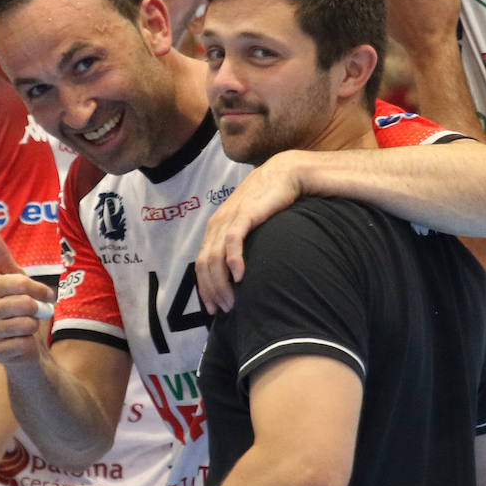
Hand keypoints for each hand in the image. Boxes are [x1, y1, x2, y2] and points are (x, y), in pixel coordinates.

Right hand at [0, 228, 55, 364]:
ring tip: (27, 327)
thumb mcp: (17, 281)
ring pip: (23, 324)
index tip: (46, 295)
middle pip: (23, 303)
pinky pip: (21, 344)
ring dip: (33, 326)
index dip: (37, 289)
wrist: (23, 346)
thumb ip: (1, 257)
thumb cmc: (20, 309)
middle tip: (38, 313)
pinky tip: (22, 343)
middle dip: (37, 309)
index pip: (17, 282)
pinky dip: (28, 343)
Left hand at [195, 151, 304, 313]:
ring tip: (232, 301)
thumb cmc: (269, 204)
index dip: (205, 289)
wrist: (284, 175)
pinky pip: (233, 240)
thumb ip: (241, 245)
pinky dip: (233, 260)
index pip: (201, 265)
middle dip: (212, 291)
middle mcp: (217, 225)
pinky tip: (240, 276)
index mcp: (215, 230)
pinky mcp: (245, 214)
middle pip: (204, 265)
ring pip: (215, 257)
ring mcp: (229, 219)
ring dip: (221, 283)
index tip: (213, 309)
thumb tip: (241, 274)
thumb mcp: (249, 227)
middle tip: (224, 310)